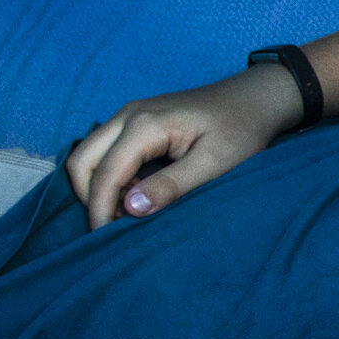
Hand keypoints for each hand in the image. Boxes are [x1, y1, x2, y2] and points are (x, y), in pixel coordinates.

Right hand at [64, 67, 303, 228]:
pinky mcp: (136, 120)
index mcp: (144, 125)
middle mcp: (128, 115)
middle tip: (116, 226)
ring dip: (99, 186)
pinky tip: (138, 192)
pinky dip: (110, 175)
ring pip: (90, 155)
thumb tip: (131, 208)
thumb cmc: (242, 129)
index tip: (108, 240)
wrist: (256, 98)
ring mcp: (129, 115)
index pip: (105, 174)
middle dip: (90, 198)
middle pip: (81, 162)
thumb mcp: (214, 164)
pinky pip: (106, 150)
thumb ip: (172, 186)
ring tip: (131, 211)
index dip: (101, 210)